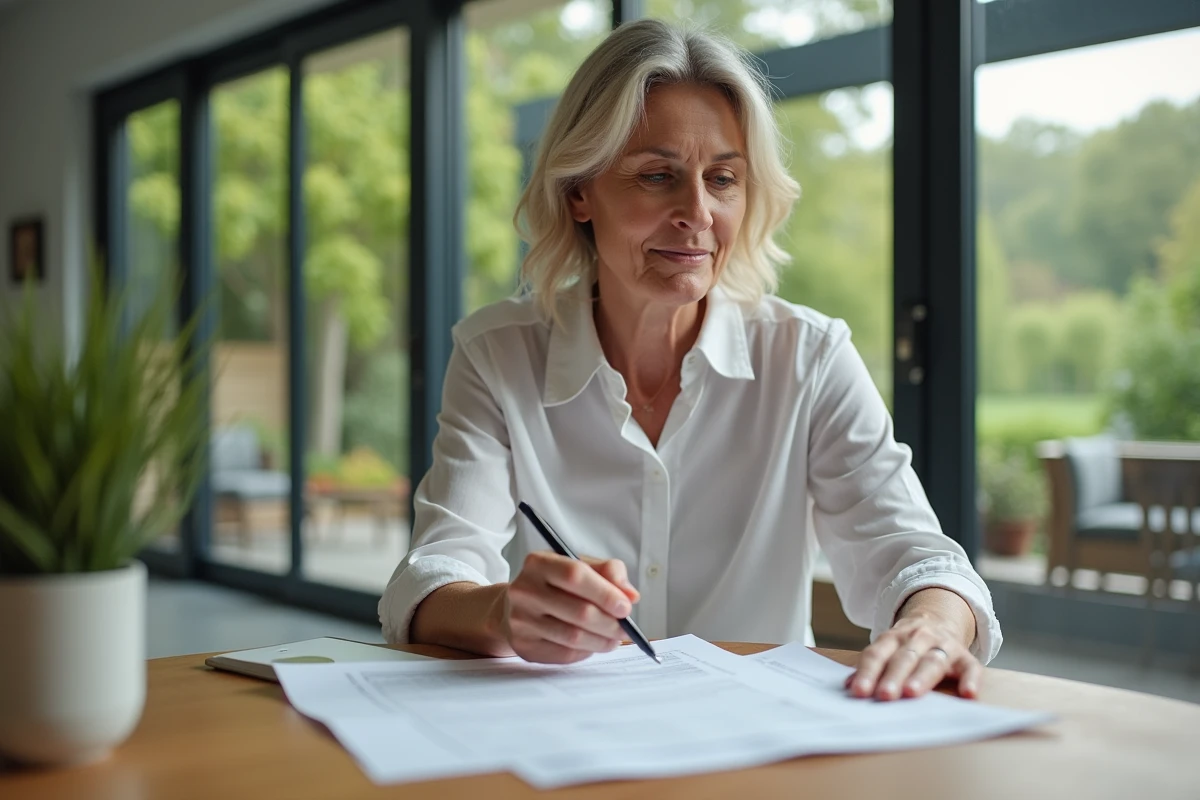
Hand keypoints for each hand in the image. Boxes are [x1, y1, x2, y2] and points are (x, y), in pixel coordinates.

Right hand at [500, 551, 639, 663]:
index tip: (626, 606)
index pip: (576, 576)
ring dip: (602, 640)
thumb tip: (631, 595)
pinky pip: (564, 654)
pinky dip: (586, 651)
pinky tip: (594, 644)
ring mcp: (521, 620)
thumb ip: (608, 573)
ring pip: (574, 637)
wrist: (512, 607)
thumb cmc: (553, 584)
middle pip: (579, 611)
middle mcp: (525, 590)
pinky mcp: (524, 646)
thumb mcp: (579, 566)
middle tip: (626, 628)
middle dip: (610, 623)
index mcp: (539, 563)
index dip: (606, 593)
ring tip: (615, 638)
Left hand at [845, 615, 981, 700]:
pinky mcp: (965, 657)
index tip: (858, 692)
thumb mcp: (889, 649)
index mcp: (894, 637)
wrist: (939, 621)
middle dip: (893, 676)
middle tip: (884, 695)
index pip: (877, 654)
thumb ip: (873, 666)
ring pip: (932, 661)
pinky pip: (970, 668)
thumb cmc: (908, 645)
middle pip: (903, 658)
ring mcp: (943, 645)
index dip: (867, 672)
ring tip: (912, 693)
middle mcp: (918, 637)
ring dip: (921, 677)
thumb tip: (849, 686)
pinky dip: (970, 680)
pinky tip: (968, 695)